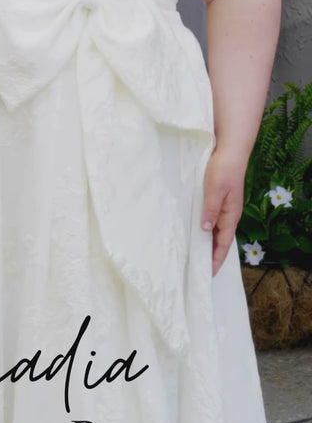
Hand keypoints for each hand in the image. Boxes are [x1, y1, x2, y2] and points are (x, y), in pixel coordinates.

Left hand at [201, 147, 246, 276]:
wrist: (229, 149)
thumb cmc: (224, 169)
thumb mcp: (216, 190)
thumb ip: (211, 209)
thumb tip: (205, 230)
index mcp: (231, 215)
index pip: (223, 243)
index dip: (216, 258)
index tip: (208, 274)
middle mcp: (227, 214)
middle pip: (219, 239)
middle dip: (210, 254)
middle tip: (197, 269)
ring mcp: (222, 207)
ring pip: (214, 230)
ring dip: (205, 242)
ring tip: (192, 254)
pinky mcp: (216, 199)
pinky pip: (209, 219)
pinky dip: (202, 227)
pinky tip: (192, 229)